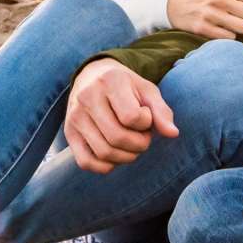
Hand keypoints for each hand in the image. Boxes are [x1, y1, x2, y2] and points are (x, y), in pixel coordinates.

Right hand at [62, 58, 177, 173]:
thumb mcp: (146, 90)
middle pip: (118, 138)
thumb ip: (161, 111)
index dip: (146, 123)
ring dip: (126, 157)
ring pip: (104, 153)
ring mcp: (75, 116)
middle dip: (139, 145)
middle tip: (143, 138)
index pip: (132, 117)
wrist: (92, 76)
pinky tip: (115, 155)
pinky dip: (106, 167)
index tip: (146, 116)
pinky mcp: (69, 133)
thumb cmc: (126, 86)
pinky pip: (86, 162)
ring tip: (131, 145)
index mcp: (110, 81)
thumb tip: (173, 134)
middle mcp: (87, 97)